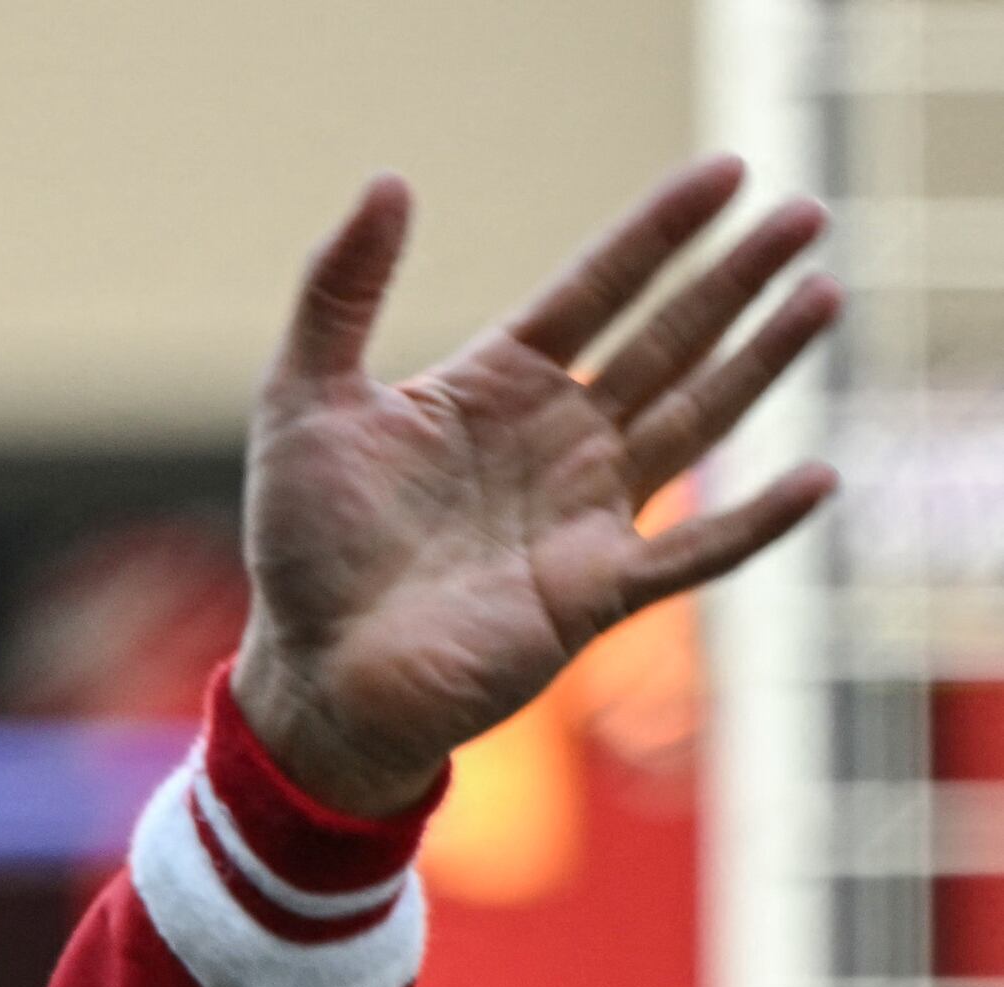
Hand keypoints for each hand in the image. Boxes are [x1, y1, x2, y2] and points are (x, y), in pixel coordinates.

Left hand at [235, 159, 840, 815]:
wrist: (317, 674)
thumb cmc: (306, 547)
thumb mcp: (305, 403)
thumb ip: (339, 293)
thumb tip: (388, 180)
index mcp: (497, 386)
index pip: (597, 288)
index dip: (658, 231)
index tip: (729, 172)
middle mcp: (556, 440)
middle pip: (666, 340)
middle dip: (734, 279)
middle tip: (808, 213)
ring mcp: (585, 513)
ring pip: (697, 420)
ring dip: (761, 362)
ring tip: (823, 295)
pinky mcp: (596, 591)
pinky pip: (695, 551)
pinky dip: (755, 519)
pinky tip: (817, 477)